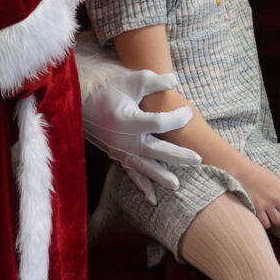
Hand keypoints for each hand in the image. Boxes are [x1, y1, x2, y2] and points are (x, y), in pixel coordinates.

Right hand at [83, 66, 202, 201]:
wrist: (83, 101)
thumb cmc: (110, 88)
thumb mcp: (133, 79)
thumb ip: (155, 81)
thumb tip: (176, 81)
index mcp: (128, 119)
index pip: (158, 123)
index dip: (177, 118)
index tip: (189, 112)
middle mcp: (124, 139)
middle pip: (155, 150)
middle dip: (177, 156)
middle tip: (197, 160)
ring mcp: (120, 150)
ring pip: (144, 166)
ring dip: (160, 176)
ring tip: (176, 185)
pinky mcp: (117, 156)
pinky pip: (131, 173)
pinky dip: (142, 186)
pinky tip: (153, 199)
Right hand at [235, 160, 279, 228]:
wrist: (245, 172)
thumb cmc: (260, 174)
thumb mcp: (276, 179)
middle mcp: (277, 197)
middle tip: (278, 211)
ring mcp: (267, 204)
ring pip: (278, 221)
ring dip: (275, 219)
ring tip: (271, 215)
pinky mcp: (257, 209)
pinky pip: (266, 223)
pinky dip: (266, 222)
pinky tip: (264, 217)